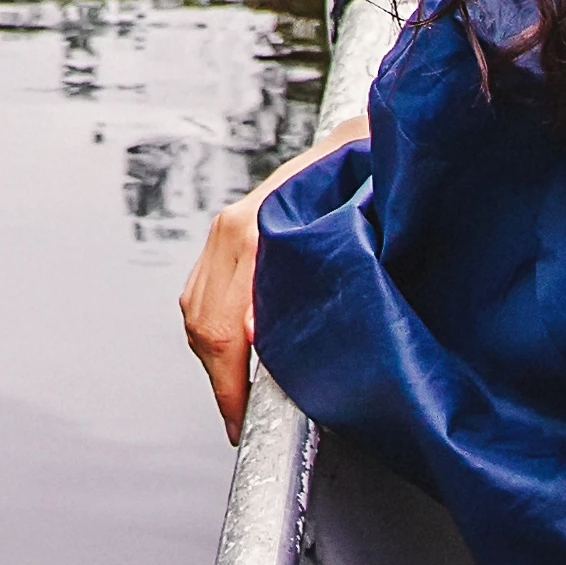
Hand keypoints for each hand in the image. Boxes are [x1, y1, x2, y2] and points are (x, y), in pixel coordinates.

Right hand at [179, 116, 367, 439]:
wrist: (363, 140)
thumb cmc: (369, 186)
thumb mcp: (356, 235)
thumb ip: (319, 283)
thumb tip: (267, 339)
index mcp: (254, 233)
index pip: (223, 328)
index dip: (229, 384)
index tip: (242, 422)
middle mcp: (230, 230)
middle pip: (203, 325)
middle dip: (220, 382)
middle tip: (241, 423)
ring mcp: (224, 230)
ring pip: (196, 312)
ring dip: (214, 360)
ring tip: (241, 399)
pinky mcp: (226, 236)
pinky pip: (201, 296)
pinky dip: (214, 333)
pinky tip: (239, 356)